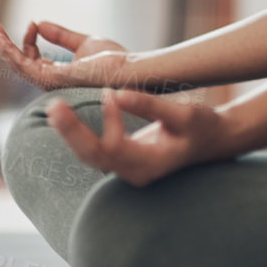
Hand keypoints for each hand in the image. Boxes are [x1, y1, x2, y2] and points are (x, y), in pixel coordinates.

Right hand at [0, 19, 130, 91]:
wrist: (129, 67)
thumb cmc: (113, 59)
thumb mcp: (83, 42)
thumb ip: (61, 36)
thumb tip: (40, 24)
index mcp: (57, 75)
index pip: (32, 60)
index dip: (28, 40)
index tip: (33, 23)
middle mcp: (51, 82)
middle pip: (19, 65)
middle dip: (4, 46)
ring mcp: (51, 82)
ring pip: (18, 65)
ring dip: (3, 47)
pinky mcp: (54, 79)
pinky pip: (26, 66)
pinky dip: (12, 51)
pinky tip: (5, 39)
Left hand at [46, 86, 233, 186]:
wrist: (213, 143)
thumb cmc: (202, 127)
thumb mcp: (183, 113)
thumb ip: (150, 105)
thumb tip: (118, 92)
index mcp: (150, 164)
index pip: (115, 147)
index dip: (109, 120)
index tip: (110, 92)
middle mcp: (135, 174)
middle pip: (94, 157)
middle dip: (72, 132)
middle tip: (53, 106)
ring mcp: (128, 171)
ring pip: (90, 156)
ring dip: (71, 133)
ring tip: (55, 109)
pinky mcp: (124, 163)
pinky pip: (96, 151)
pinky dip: (80, 135)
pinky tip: (65, 118)